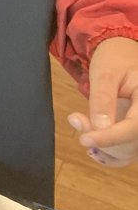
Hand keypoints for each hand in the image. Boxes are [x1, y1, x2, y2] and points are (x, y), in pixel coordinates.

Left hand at [68, 36, 137, 166]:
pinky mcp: (134, 132)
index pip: (133, 127)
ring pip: (127, 152)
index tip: (85, 140)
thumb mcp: (106, 73)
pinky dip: (108, 155)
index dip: (110, 137)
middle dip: (101, 138)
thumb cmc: (114, 59)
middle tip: (76, 119)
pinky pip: (125, 154)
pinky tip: (92, 146)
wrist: (121, 54)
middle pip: (131, 143)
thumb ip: (103, 99)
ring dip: (102, 147)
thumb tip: (100, 127)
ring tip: (81, 122)